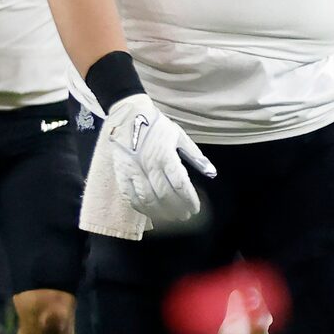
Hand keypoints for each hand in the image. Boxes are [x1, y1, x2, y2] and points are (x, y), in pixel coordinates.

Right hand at [103, 93, 213, 227]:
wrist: (128, 115)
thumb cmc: (158, 126)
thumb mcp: (180, 136)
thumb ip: (196, 156)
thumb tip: (212, 173)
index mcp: (166, 155)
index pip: (180, 184)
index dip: (189, 200)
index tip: (195, 209)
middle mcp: (149, 165)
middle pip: (165, 195)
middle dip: (177, 208)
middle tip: (185, 216)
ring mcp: (133, 170)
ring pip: (147, 199)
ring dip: (160, 213)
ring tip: (171, 218)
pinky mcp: (121, 173)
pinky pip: (130, 196)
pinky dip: (141, 208)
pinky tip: (150, 213)